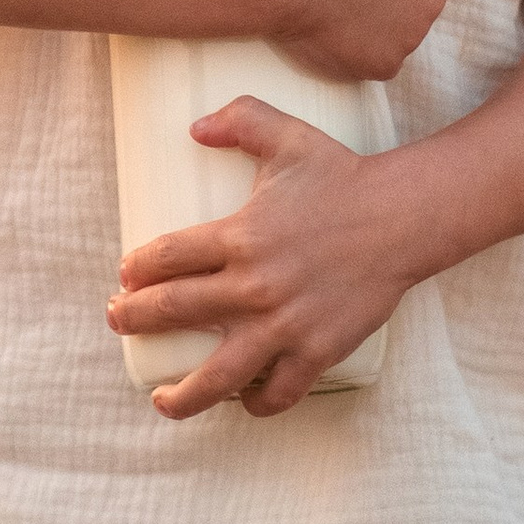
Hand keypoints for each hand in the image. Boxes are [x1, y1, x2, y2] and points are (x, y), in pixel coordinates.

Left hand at [109, 99, 423, 418]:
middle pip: (173, 311)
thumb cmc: (344, 177)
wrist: (404, 217)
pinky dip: (257, 404)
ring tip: (162, 400)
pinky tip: (242, 402)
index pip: (165, 258)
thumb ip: (240, 120)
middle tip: (119, 323)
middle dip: (135, 320)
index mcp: (238, 236)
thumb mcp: (288, 136)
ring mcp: (284, 324)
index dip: (136, 271)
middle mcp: (253, 285)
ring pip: (218, 374)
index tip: (125, 278)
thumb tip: (194, 127)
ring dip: (182, 394)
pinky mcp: (317, 350)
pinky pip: (278, 391)